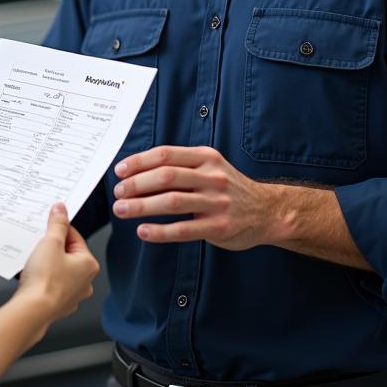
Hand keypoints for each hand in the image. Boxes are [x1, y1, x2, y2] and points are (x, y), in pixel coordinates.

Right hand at [17, 203, 99, 321]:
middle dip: (51, 247)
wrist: (32, 310)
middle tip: (38, 244)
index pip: (75, 237)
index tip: (48, 225)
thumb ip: (57, 224)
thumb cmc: (45, 280)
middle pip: (67, 254)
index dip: (59, 229)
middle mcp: (85, 281)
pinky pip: (51, 284)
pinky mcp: (58, 304)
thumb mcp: (50, 242)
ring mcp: (72, 295)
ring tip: (33, 261)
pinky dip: (42, 279)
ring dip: (46, 263)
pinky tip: (32, 276)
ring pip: (59, 270)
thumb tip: (61, 210)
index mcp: (89, 264)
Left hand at [112, 145, 280, 249]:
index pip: (166, 155)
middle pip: (166, 176)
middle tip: (118, 193)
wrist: (268, 211)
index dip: (139, 162)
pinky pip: (184, 229)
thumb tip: (137, 171)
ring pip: (172, 201)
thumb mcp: (210, 167)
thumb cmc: (229, 189)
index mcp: (206, 158)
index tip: (120, 171)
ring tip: (122, 210)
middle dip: (136, 184)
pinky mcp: (219, 226)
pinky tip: (143, 231)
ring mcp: (217, 202)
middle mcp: (212, 176)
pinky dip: (160, 231)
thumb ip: (181, 166)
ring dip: (142, 206)